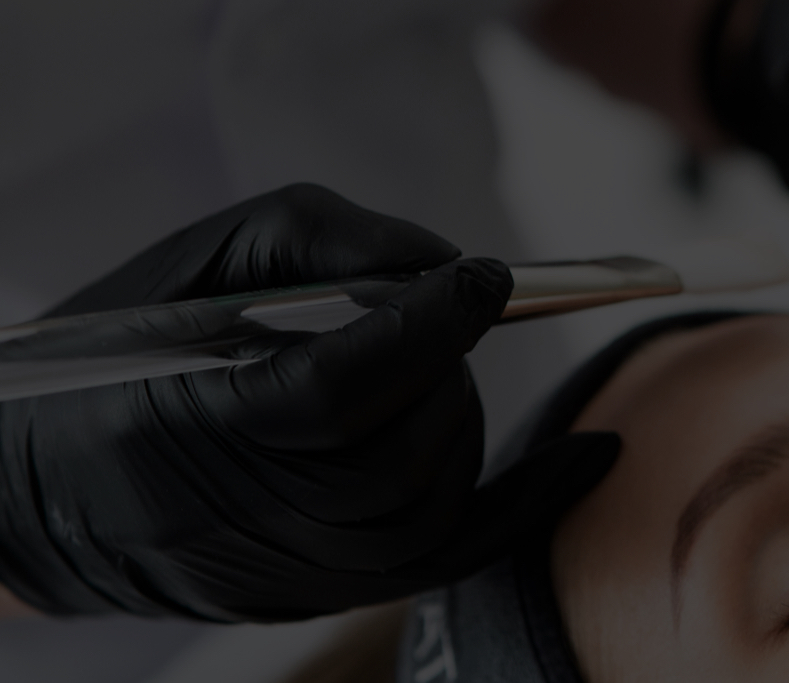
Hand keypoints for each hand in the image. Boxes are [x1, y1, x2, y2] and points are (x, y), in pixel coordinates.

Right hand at [0, 184, 617, 621]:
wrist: (44, 491)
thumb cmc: (123, 355)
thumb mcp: (201, 261)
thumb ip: (321, 237)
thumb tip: (443, 263)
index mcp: (190, 423)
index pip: (337, 390)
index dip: (424, 329)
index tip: (484, 278)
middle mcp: (243, 518)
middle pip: (395, 455)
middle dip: (442, 369)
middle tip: (441, 315)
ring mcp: (290, 569)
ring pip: (430, 504)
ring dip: (460, 420)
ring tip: (433, 366)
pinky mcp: (324, 592)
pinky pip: (450, 558)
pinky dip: (527, 505)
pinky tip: (588, 459)